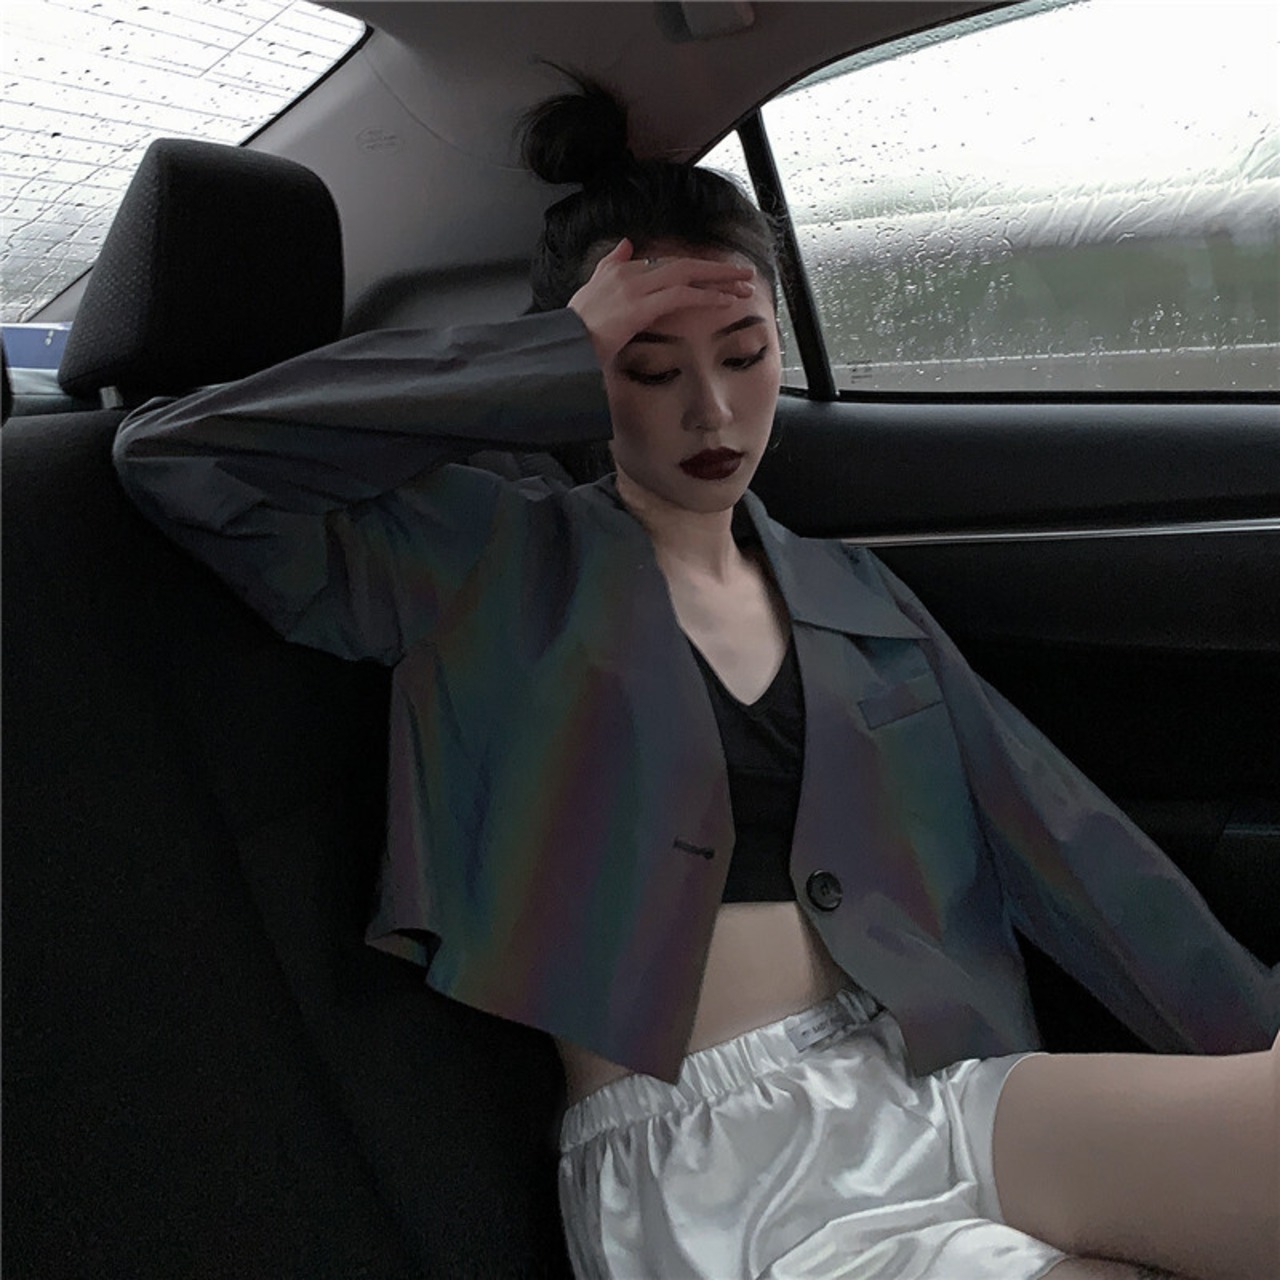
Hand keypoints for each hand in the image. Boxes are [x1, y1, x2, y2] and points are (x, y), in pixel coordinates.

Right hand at [568, 238, 754, 367]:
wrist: (562, 344)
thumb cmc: (574, 329)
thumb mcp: (591, 289)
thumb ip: (609, 264)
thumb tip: (624, 242)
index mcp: (620, 269)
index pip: (667, 264)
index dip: (695, 270)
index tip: (717, 277)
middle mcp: (630, 272)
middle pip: (683, 264)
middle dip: (716, 268)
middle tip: (743, 273)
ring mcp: (635, 288)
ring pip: (687, 275)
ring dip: (719, 279)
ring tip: (744, 285)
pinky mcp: (640, 306)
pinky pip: (681, 296)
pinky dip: (706, 296)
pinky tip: (725, 301)